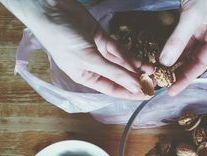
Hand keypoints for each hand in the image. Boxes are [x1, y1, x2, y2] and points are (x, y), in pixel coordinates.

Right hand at [1, 0, 152, 99]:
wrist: (50, 9)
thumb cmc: (62, 39)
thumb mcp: (89, 59)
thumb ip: (115, 72)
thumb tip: (136, 87)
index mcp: (87, 78)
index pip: (113, 89)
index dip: (130, 93)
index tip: (147, 95)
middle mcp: (94, 67)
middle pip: (120, 77)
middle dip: (136, 79)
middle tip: (156, 81)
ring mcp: (99, 52)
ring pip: (122, 63)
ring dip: (137, 67)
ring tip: (153, 70)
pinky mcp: (103, 38)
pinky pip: (119, 50)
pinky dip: (130, 55)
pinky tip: (142, 61)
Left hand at [159, 0, 206, 95]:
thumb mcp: (193, 15)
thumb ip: (179, 39)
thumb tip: (164, 62)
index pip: (201, 64)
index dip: (187, 78)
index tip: (172, 91)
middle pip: (192, 60)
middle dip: (176, 72)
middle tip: (160, 84)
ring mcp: (199, 29)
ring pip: (184, 52)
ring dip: (171, 62)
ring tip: (157, 75)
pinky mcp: (188, 23)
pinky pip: (178, 41)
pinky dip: (169, 49)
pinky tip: (158, 58)